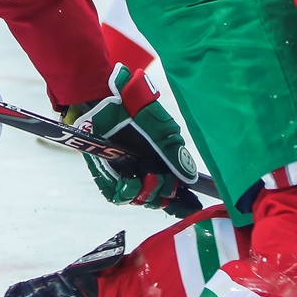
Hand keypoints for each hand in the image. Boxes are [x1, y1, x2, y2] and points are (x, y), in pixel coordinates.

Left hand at [72, 64, 200, 216]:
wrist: (108, 99)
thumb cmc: (137, 109)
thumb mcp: (164, 132)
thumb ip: (176, 157)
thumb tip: (190, 178)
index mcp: (160, 157)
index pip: (170, 184)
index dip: (176, 194)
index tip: (183, 197)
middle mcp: (143, 166)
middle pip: (155, 195)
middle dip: (161, 194)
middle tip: (161, 181)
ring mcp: (125, 170)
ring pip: (138, 197)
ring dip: (145, 194)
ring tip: (147, 180)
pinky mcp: (105, 171)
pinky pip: (115, 193)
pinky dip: (126, 192)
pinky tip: (132, 183)